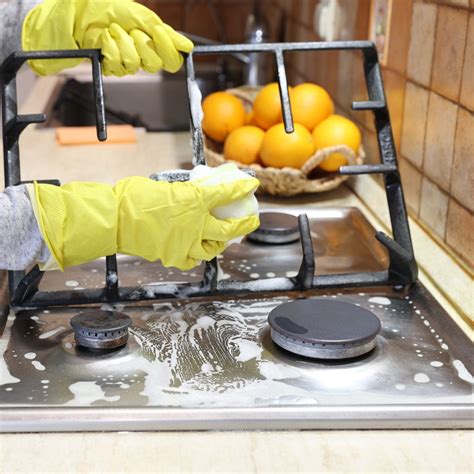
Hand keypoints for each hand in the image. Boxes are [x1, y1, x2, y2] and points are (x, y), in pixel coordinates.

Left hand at [22, 0, 193, 75]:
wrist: (79, 12)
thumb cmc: (108, 8)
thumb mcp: (140, 16)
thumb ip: (164, 33)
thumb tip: (187, 47)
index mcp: (153, 42)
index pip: (172, 60)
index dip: (167, 49)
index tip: (158, 33)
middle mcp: (143, 54)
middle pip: (155, 64)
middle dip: (141, 44)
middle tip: (130, 31)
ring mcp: (127, 62)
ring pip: (135, 65)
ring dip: (123, 44)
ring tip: (113, 31)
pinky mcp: (112, 67)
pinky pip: (118, 66)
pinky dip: (110, 48)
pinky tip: (104, 40)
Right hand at [32, 177, 259, 270]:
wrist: (115, 219)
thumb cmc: (135, 197)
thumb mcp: (165, 185)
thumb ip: (184, 191)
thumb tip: (194, 191)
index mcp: (194, 200)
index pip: (227, 193)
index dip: (242, 188)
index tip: (252, 185)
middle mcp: (195, 224)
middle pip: (229, 228)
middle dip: (245, 224)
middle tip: (252, 219)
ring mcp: (186, 243)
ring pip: (214, 248)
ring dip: (223, 242)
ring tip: (225, 237)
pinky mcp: (174, 256)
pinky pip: (193, 259)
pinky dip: (198, 254)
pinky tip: (199, 249)